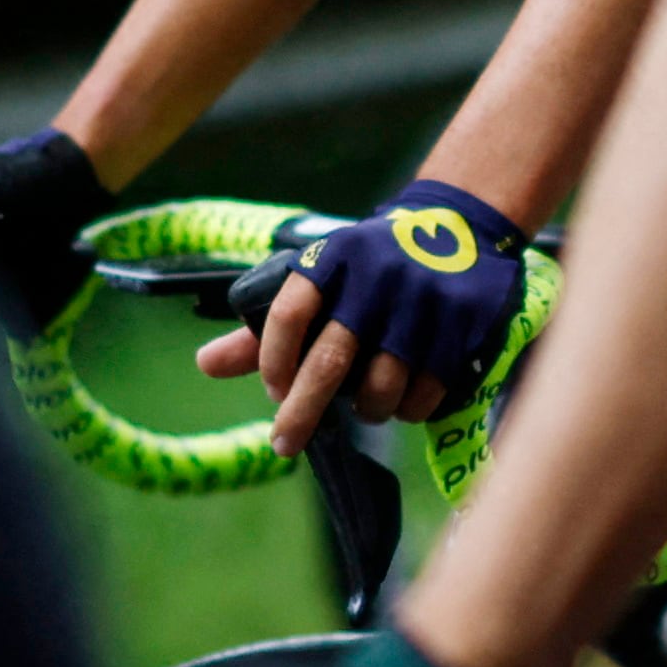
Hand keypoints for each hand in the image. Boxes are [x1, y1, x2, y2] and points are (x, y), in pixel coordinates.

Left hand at [204, 182, 526, 450]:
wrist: (456, 223)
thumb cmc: (370, 266)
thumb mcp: (321, 281)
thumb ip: (267, 329)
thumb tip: (204, 365)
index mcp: (331, 260)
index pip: (286, 315)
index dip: (272, 362)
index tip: (273, 392)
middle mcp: (374, 277)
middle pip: (329, 362)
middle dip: (301, 412)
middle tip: (284, 444)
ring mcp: (421, 299)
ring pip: (381, 384)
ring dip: (367, 411)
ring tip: (366, 410)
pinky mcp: (462, 320)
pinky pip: (427, 388)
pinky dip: (409, 408)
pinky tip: (404, 403)